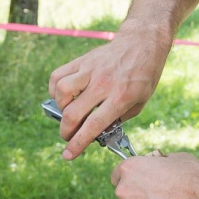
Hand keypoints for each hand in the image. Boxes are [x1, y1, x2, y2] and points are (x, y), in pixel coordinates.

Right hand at [48, 30, 166, 160]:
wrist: (142, 43)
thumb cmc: (143, 75)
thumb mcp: (140, 102)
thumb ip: (119, 118)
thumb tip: (97, 132)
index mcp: (120, 97)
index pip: (93, 125)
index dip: (78, 143)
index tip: (68, 155)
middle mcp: (103, 84)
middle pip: (73, 113)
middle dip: (66, 131)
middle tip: (68, 136)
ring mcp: (90, 70)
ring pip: (62, 91)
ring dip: (61, 107)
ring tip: (68, 110)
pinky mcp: (82, 60)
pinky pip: (58, 75)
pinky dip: (55, 89)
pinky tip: (63, 95)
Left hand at [110, 153, 198, 198]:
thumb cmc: (194, 179)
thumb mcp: (176, 158)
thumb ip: (158, 163)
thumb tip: (157, 165)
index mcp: (130, 168)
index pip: (118, 174)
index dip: (129, 179)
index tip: (139, 183)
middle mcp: (124, 189)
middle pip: (125, 193)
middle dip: (138, 195)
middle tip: (159, 198)